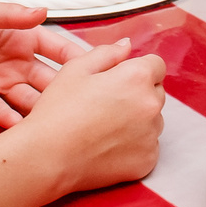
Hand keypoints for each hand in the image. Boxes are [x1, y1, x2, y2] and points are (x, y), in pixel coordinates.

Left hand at [0, 1, 92, 128]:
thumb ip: (9, 14)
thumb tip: (42, 11)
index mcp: (17, 37)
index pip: (55, 47)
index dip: (77, 58)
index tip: (101, 69)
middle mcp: (12, 61)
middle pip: (47, 80)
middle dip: (67, 93)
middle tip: (86, 108)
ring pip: (29, 101)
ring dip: (43, 113)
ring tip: (61, 127)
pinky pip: (3, 115)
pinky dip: (15, 125)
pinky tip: (28, 136)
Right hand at [15, 36, 165, 199]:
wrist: (49, 158)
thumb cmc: (59, 112)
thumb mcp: (76, 69)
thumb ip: (107, 53)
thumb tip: (126, 46)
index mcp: (137, 77)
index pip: (156, 65)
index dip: (137, 70)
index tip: (120, 80)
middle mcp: (151, 104)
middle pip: (156, 92)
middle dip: (139, 93)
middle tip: (108, 104)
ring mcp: (151, 135)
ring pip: (153, 120)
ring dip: (139, 119)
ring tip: (106, 126)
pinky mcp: (147, 160)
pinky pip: (148, 146)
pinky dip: (135, 145)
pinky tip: (109, 145)